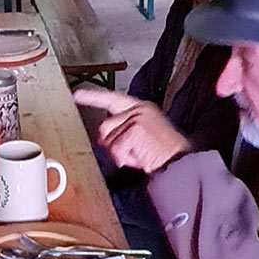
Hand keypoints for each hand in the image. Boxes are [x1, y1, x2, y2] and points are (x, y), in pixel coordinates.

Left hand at [74, 88, 190, 174]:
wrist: (182, 163)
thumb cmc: (164, 155)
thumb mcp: (143, 137)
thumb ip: (124, 130)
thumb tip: (104, 138)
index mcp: (141, 108)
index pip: (111, 99)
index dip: (92, 97)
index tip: (76, 95)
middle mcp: (139, 109)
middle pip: (104, 126)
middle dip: (111, 144)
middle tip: (130, 153)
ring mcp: (137, 117)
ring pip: (108, 139)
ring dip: (119, 153)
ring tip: (139, 155)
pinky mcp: (136, 129)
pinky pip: (116, 149)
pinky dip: (125, 158)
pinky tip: (140, 158)